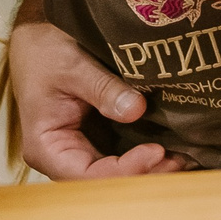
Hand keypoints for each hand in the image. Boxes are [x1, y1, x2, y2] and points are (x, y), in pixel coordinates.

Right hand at [6, 15, 185, 178]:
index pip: (87, 175)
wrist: (37, 37)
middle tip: (180, 161)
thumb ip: (103, 88)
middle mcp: (62, 157)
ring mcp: (80, 151)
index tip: (156, 151)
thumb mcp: (73, 65)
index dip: (125, 170)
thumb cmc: (45, 50)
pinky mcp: (95, 139)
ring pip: (116, 173)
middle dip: (143, 175)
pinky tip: (172, 151)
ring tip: (184, 159)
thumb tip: (137, 110)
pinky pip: (121, 155)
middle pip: (104, 181)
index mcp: (46, 147)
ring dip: (149, 170)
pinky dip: (145, 155)